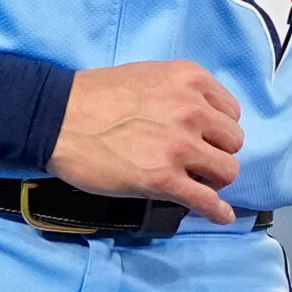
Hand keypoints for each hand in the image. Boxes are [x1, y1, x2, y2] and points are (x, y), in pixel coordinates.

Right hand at [49, 61, 243, 224]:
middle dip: (217, 152)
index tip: (205, 136)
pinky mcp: (164, 179)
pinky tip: (220, 215)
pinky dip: (217, 211)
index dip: (217, 128)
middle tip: (197, 160)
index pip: (230, 111)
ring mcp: (180, 146)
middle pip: (233, 142)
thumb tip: (196, 118)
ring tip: (198, 182)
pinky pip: (206, 201)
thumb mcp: (148, 76)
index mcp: (190, 79)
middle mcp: (192, 110)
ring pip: (227, 171)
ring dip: (214, 179)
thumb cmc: (94, 94)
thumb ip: (179, 94)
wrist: (58, 118)